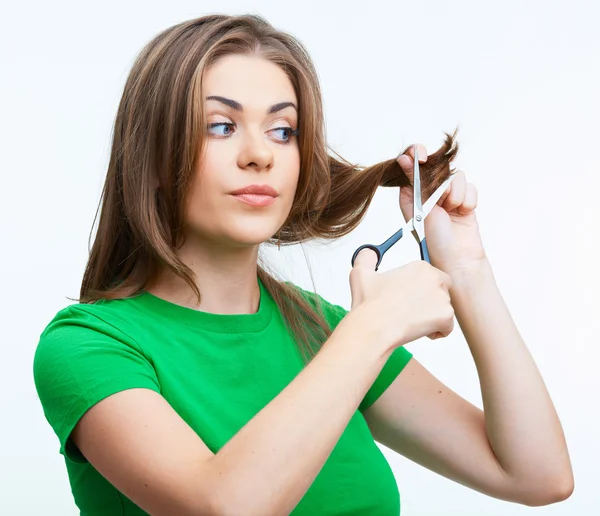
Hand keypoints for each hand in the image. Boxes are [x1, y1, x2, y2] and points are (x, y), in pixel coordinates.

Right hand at [349, 249, 454, 348]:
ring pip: (443, 310)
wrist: (373, 326)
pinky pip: (447, 327)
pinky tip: (418, 331)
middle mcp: (435, 279)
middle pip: (442, 292)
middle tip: (410, 311)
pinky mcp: (446, 316)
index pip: (432, 278)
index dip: (420, 291)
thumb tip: (370, 253)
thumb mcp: (361, 273)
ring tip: (410, 322)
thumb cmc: (369, 304)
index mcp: (420, 267)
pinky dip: (436, 332)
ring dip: (431, 318)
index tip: (407, 299)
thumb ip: (367, 258)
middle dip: (431, 302)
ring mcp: (442, 298)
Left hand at [397, 144, 486, 275]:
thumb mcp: (418, 208)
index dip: (416, 154)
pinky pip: (470, 187)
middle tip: (441, 200)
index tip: (421, 155)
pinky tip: (462, 213)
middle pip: (439, 166)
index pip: (412, 165)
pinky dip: (468, 200)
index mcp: (411, 193)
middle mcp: (430, 193)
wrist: (457, 258)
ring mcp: (448, 196)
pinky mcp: (465, 201)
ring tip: (451, 211)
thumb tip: (404, 158)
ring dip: (455, 194)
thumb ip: (414, 182)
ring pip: (457, 177)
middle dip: (442, 182)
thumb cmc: (434, 240)